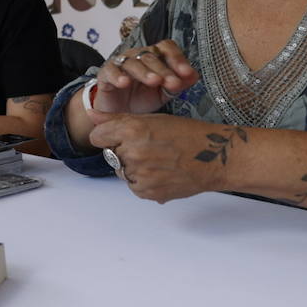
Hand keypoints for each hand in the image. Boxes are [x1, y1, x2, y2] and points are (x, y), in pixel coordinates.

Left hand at [87, 112, 233, 204]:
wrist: (216, 157)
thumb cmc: (187, 134)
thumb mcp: (152, 119)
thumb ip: (117, 118)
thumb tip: (91, 114)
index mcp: (132, 130)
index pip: (98, 137)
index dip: (108, 135)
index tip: (119, 136)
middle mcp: (133, 153)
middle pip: (111, 154)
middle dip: (124, 150)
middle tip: (150, 147)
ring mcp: (140, 175)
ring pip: (122, 171)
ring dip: (134, 167)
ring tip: (159, 159)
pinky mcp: (148, 192)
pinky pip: (134, 186)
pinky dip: (144, 180)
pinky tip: (162, 172)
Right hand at [93, 41, 197, 114]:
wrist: (117, 113)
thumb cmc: (141, 99)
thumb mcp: (163, 94)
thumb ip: (178, 84)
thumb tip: (195, 76)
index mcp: (154, 58)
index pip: (166, 48)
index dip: (177, 58)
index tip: (186, 73)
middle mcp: (137, 56)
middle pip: (151, 56)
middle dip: (164, 70)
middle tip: (173, 83)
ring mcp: (121, 64)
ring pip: (133, 62)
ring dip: (145, 72)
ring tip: (154, 82)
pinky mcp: (105, 74)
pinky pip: (111, 70)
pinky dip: (117, 75)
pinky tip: (125, 83)